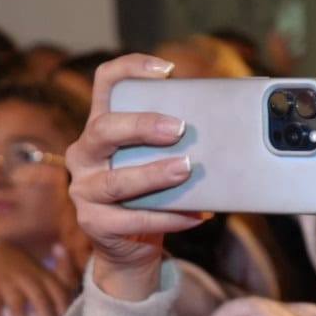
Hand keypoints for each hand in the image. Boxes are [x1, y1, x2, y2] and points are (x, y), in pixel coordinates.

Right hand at [0, 242, 78, 315]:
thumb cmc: (30, 273)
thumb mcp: (48, 276)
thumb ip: (67, 292)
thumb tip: (81, 314)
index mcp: (46, 276)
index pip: (61, 295)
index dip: (65, 315)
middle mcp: (28, 277)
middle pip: (41, 302)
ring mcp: (7, 281)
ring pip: (17, 308)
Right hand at [66, 54, 211, 300]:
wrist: (132, 246)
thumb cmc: (153, 194)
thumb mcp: (158, 160)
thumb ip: (176, 142)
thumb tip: (231, 126)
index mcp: (101, 128)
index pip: (105, 84)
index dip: (130, 69)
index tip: (167, 71)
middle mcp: (84, 154)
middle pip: (104, 129)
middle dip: (141, 126)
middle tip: (178, 128)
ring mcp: (84, 189)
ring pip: (115, 181)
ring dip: (153, 175)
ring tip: (185, 169)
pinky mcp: (94, 223)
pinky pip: (133, 220)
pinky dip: (168, 218)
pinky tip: (197, 215)